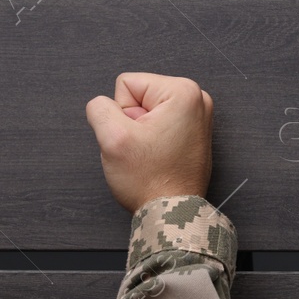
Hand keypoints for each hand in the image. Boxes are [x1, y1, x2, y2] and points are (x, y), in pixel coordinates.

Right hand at [85, 72, 213, 213]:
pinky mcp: (194, 134)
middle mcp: (197, 99)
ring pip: (147, 113)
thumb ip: (99, 108)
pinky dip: (153, 142)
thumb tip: (102, 105)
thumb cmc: (150, 182)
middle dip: (132, 123)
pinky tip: (158, 159)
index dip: (121, 113)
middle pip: (139, 97)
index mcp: (183, 91)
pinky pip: (159, 126)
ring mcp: (198, 117)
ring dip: (141, 134)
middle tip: (143, 149)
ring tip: (150, 155)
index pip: (126, 84)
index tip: (136, 138)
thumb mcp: (112, 138)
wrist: (172, 214)